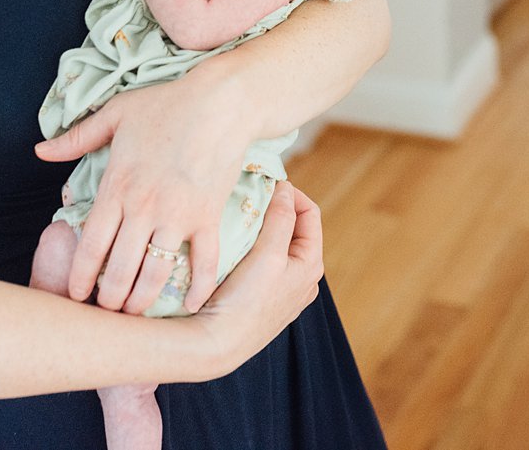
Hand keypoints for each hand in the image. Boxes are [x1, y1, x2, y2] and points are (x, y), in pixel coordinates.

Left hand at [33, 72, 246, 313]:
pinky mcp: (208, 217)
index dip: (80, 277)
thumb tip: (39, 150)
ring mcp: (178, 216)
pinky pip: (204, 262)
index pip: (90, 245)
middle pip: (119, 269)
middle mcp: (143, 208)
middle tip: (105, 312)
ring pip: (155, 273)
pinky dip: (199, 288)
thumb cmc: (168, 103)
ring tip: (134, 313)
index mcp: (117, 186)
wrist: (222, 101)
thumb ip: (76, 138)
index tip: (76, 296)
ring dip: (143, 300)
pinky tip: (190, 305)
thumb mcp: (115, 113)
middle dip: (109, 298)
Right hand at [189, 182, 322, 368]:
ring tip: (239, 220)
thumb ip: (280, 218)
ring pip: (275, 245)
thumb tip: (285, 188)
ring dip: (260, 229)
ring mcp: (282, 291)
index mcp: (311, 265)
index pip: (310, 213)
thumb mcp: (268, 254)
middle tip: (248, 199)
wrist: (217, 346)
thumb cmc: (246, 301)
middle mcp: (302, 279)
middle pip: (293, 228)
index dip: (290, 193)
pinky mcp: (262, 299)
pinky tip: (232, 247)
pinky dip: (251, 248)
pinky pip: (262, 263)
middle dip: (273, 210)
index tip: (264, 184)